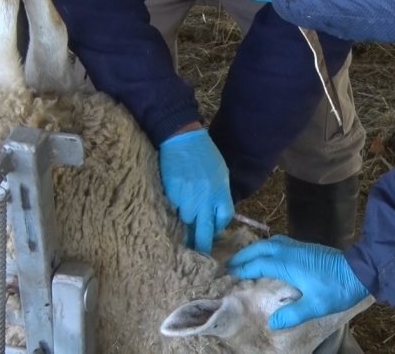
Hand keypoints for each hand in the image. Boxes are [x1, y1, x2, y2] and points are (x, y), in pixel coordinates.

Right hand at [159, 128, 233, 253]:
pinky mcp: (171, 197)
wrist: (183, 140)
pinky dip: (173, 214)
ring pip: (186, 224)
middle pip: (205, 233)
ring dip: (186, 226)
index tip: (214, 229)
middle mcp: (204, 201)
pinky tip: (173, 211)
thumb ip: (221, 194)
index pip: (224, 220)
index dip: (219, 227)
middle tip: (200, 254)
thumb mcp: (221, 173)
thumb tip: (215, 212)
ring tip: (183, 226)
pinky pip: (173, 212)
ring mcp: (186, 200)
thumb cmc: (206, 155)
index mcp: (220, 194)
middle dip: (202, 247)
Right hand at [228, 235, 368, 329]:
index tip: (227, 274)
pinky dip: (268, 247)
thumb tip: (272, 323)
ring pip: (271, 242)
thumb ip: (292, 314)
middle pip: (261, 248)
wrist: (360, 270)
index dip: (242, 269)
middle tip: (230, 264)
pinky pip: (281, 242)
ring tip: (246, 258)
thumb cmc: (336, 288)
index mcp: (288, 263)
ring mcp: (300, 247)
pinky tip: (270, 256)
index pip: (258, 263)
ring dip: (256, 249)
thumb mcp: (314, 306)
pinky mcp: (307, 248)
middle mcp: (290, 250)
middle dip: (244, 255)